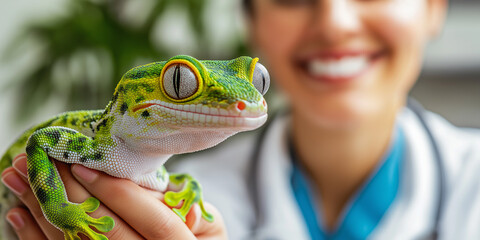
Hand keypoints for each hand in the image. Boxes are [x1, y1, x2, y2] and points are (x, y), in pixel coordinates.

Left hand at [1, 154, 226, 239]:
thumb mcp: (209, 224)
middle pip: (103, 231)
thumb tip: (159, 188)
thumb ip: (190, 208)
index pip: (150, 219)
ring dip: (41, 210)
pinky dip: (34, 237)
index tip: (85, 164)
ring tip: (17, 176)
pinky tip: (16, 213)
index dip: (117, 193)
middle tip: (40, 159)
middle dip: (69, 193)